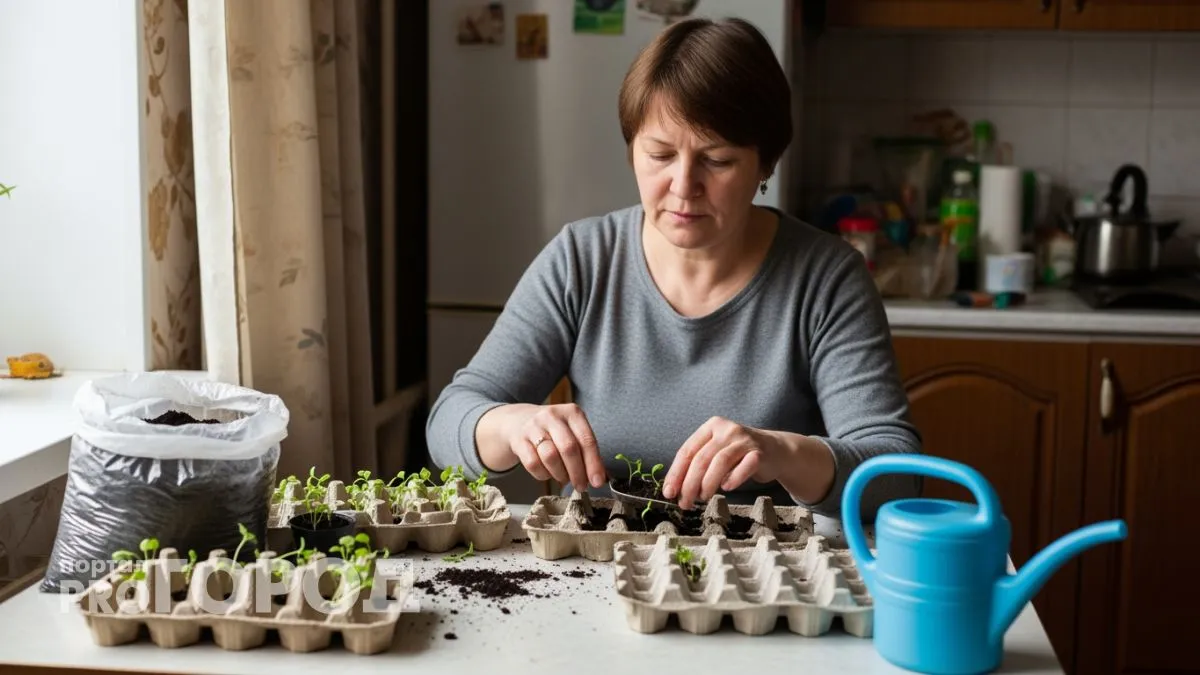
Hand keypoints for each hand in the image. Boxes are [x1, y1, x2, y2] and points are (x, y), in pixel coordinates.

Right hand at [503, 403, 605, 490]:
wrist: (518, 420)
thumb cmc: (553, 430)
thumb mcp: (572, 431)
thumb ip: (586, 451)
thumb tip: (599, 477)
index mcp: (572, 412)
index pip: (586, 440)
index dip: (593, 463)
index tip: (597, 481)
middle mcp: (552, 416)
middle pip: (568, 448)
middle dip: (577, 472)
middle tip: (581, 486)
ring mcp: (533, 426)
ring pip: (550, 457)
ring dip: (560, 474)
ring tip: (564, 478)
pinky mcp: (519, 440)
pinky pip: (533, 464)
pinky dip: (543, 475)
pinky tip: (547, 473)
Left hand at [660, 416, 783, 509]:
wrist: (775, 450)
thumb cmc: (739, 455)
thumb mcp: (716, 452)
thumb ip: (698, 465)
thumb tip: (675, 489)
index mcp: (711, 426)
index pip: (687, 451)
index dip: (676, 473)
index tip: (669, 493)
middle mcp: (727, 429)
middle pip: (701, 458)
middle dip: (689, 484)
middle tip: (685, 502)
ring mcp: (744, 439)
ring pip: (719, 462)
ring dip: (708, 484)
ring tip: (703, 498)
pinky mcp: (759, 452)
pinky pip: (744, 467)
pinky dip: (733, 479)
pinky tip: (727, 488)